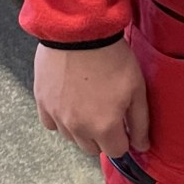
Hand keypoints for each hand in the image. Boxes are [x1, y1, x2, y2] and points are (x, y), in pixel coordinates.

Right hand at [33, 40, 150, 158]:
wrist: (79, 31)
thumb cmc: (112, 58)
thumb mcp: (137, 89)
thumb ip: (140, 123)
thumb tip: (141, 146)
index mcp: (104, 127)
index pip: (116, 151)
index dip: (123, 138)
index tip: (123, 123)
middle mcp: (78, 128)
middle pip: (92, 148)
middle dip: (102, 136)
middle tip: (106, 111)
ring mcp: (57, 116)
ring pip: (71, 138)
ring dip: (81, 129)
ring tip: (88, 103)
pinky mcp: (42, 102)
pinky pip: (51, 124)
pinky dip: (60, 119)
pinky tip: (69, 102)